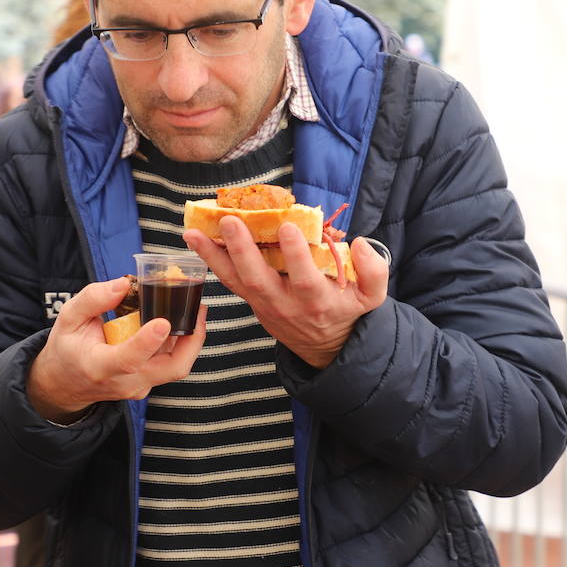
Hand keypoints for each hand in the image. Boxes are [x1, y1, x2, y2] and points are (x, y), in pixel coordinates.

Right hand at [26, 276, 207, 422]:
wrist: (66, 382)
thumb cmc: (68, 347)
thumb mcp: (68, 318)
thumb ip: (93, 299)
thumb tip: (123, 284)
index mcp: (100, 366)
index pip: (129, 359)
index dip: (148, 342)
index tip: (163, 322)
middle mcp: (124, 382)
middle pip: (170, 369)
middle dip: (192, 340)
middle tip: (199, 309)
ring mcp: (139, 387)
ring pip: (176, 367)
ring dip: (191, 340)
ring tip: (194, 310)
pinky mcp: (148, 384)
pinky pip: (170, 365)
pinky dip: (179, 345)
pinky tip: (177, 324)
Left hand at [183, 217, 387, 368]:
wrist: (325, 345)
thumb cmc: (346, 309)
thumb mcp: (371, 296)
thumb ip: (374, 270)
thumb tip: (358, 242)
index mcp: (317, 300)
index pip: (305, 279)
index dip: (296, 255)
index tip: (290, 227)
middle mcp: (285, 304)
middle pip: (259, 280)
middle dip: (242, 251)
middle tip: (229, 221)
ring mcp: (264, 304)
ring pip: (235, 282)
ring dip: (212, 256)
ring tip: (192, 232)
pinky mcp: (251, 301)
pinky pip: (228, 281)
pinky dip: (210, 261)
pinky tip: (194, 240)